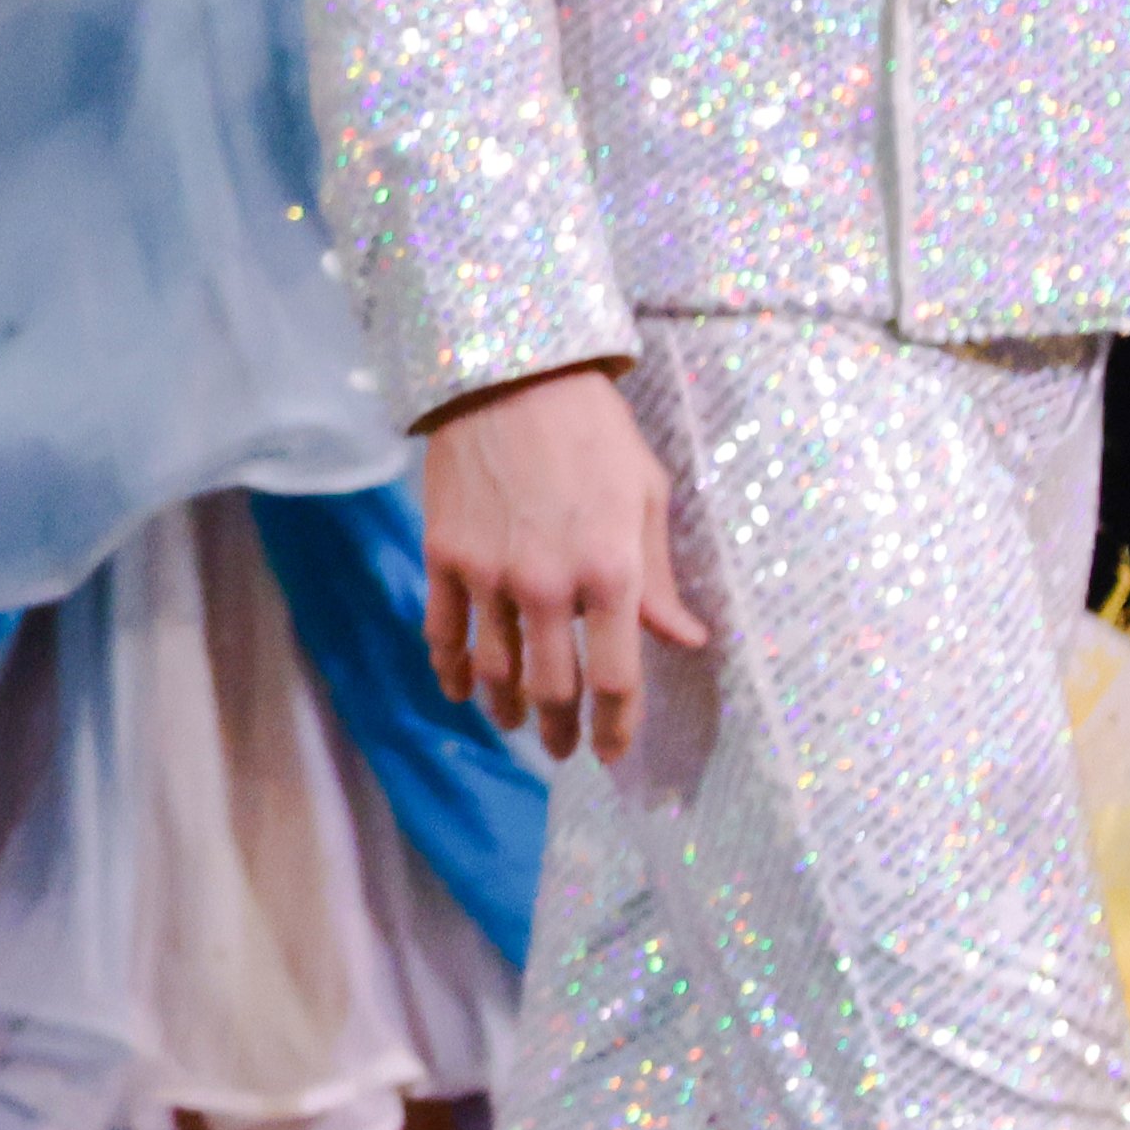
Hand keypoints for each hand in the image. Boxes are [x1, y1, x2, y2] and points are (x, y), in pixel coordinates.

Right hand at [415, 359, 702, 761]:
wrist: (511, 378)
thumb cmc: (594, 433)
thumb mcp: (647, 498)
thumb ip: (659, 580)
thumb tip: (686, 639)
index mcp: (611, 573)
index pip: (619, 678)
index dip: (618, 726)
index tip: (615, 751)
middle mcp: (548, 585)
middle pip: (551, 687)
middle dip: (561, 727)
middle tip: (565, 745)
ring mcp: (488, 573)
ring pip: (494, 667)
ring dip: (505, 708)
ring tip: (513, 724)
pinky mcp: (445, 555)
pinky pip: (443, 629)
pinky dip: (450, 667)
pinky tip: (459, 688)